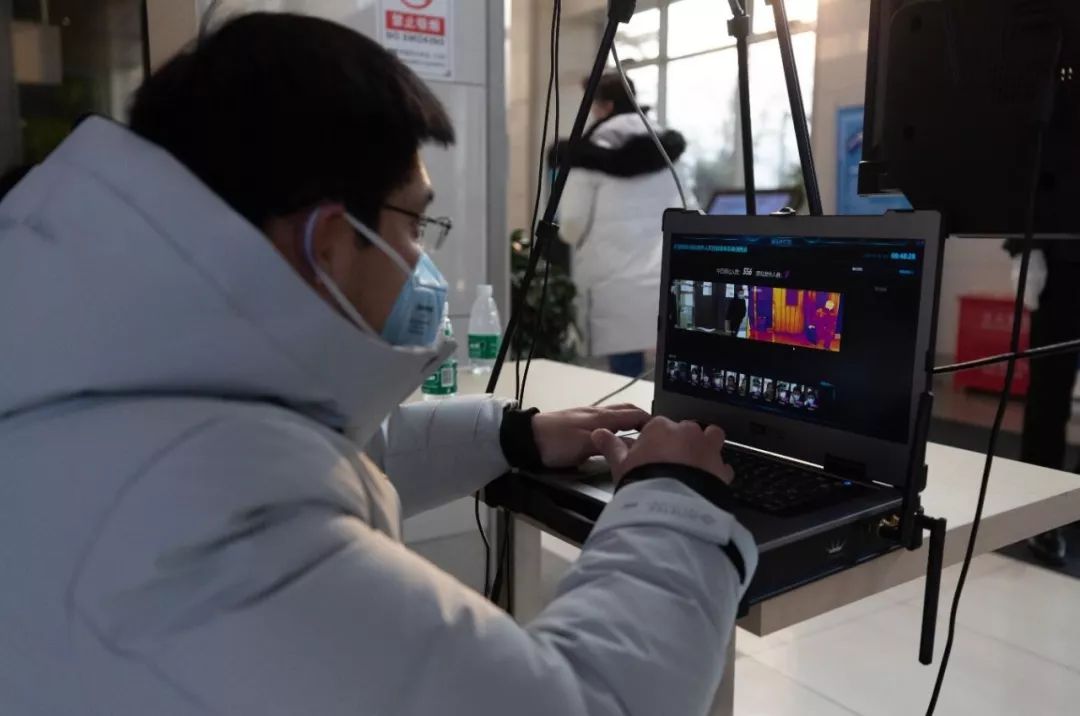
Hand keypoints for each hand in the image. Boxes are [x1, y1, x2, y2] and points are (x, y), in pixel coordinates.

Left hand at [532, 404, 649, 468]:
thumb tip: (634, 445)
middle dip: (644, 418)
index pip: (634, 414)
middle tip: (656, 434)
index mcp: (602, 417)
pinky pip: (606, 420)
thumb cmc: (555, 443)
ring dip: (631, 421)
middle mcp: (597, 412)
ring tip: (641, 436)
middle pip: (627, 410)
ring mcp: (587, 415)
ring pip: (616, 414)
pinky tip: (616, 437)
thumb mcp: (584, 447)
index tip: (664, 434)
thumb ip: (609, 445)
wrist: (525, 438)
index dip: (652, 422)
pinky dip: (618, 425)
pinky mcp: (578, 422)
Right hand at [591, 416, 732, 484]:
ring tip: (696, 466)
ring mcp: (708, 448)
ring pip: (712, 439)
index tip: (651, 454)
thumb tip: (597, 433)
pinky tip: (709, 484)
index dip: (656, 441)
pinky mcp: (722, 468)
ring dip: (706, 447)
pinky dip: (718, 472)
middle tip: (672, 463)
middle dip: (682, 442)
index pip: (659, 426)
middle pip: (686, 430)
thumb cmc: (642, 481)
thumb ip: (611, 446)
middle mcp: (688, 431)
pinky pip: (723, 466)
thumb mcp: (621, 464)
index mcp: (661, 427)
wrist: (671, 506)